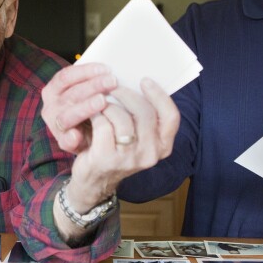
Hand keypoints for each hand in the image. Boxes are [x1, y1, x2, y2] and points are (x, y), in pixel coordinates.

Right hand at [41, 63, 118, 152]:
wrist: (86, 136)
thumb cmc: (87, 109)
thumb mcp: (86, 92)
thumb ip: (92, 82)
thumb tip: (109, 71)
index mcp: (54, 89)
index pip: (66, 76)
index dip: (86, 71)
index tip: (106, 69)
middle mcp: (51, 106)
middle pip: (71, 94)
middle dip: (93, 86)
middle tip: (112, 81)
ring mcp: (56, 124)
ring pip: (68, 115)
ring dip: (86, 107)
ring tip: (102, 101)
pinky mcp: (63, 142)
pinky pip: (65, 140)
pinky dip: (70, 138)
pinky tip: (77, 135)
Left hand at [62, 78, 179, 213]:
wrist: (93, 182)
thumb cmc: (115, 151)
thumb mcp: (136, 137)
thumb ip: (143, 118)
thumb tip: (140, 84)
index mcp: (163, 147)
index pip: (171, 117)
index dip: (159, 95)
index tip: (144, 81)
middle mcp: (150, 154)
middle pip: (144, 112)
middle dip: (126, 93)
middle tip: (113, 85)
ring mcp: (129, 158)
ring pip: (122, 117)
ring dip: (108, 104)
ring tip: (100, 102)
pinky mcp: (106, 158)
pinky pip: (103, 124)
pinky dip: (96, 115)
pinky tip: (92, 114)